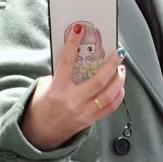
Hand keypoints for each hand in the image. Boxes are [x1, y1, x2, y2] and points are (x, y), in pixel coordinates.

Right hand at [21, 23, 126, 150]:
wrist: (41, 133)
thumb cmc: (43, 106)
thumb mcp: (46, 87)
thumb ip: (62, 74)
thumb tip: (79, 58)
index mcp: (58, 89)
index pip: (67, 62)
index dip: (73, 43)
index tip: (80, 29)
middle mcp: (72, 101)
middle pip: (98, 81)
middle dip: (111, 64)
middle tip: (119, 52)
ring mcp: (83, 112)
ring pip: (108, 95)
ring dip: (119, 80)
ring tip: (121, 69)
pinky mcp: (90, 121)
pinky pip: (110, 108)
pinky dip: (118, 96)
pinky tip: (120, 86)